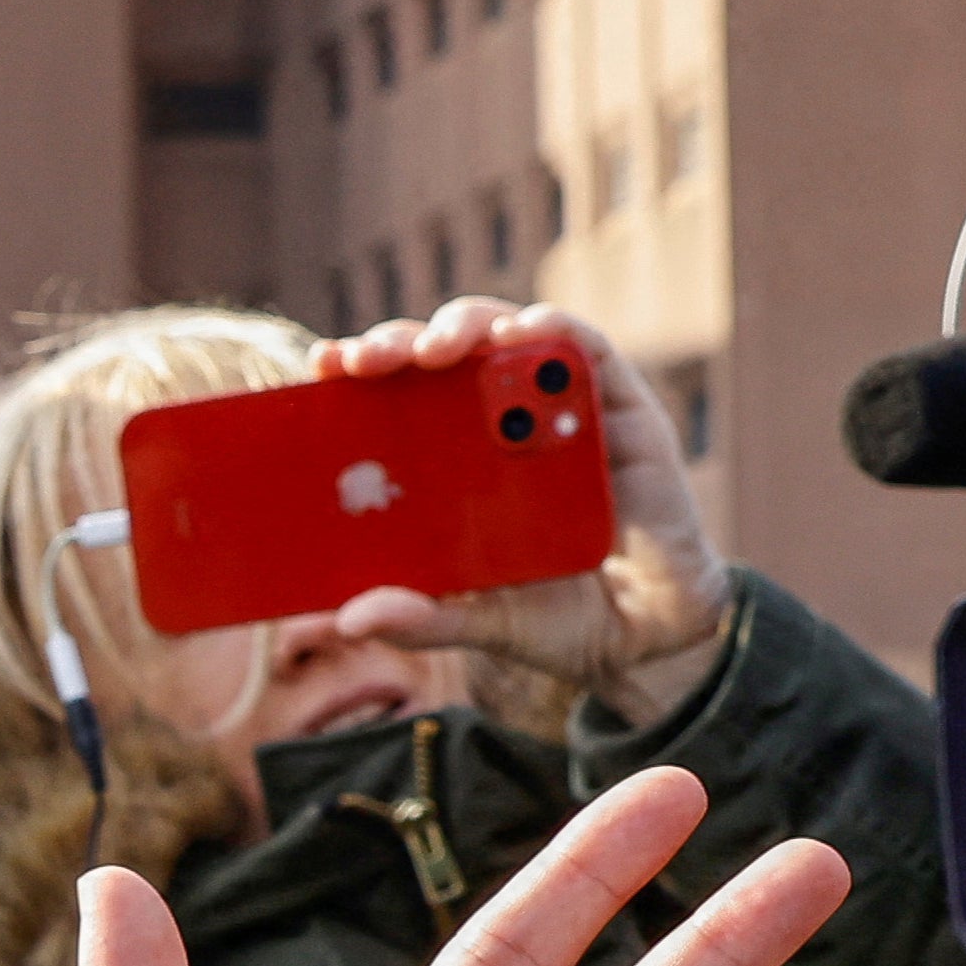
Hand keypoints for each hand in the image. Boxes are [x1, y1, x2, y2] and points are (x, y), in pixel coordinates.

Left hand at [329, 295, 732, 717]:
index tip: (322, 366)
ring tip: (435, 350)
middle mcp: (501, 421)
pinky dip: (551, 332)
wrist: (644, 638)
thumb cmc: (554, 614)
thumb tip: (349, 621)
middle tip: (367, 362)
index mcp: (456, 458)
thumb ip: (421, 617)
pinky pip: (585, 349)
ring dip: (467, 327)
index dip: (363, 370)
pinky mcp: (621, 406)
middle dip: (401, 343)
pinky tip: (520, 336)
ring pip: (505, 334)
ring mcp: (559, 408)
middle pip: (444, 355)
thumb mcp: (478, 619)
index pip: (400, 394)